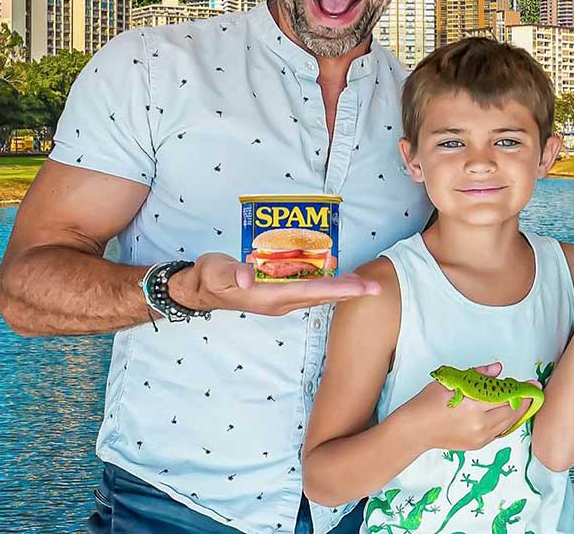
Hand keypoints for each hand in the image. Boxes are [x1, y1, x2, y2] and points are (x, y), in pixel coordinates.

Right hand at [171, 253, 381, 316]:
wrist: (198, 290)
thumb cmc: (208, 278)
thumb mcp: (215, 271)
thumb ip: (231, 273)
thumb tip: (247, 276)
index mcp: (271, 297)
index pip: (312, 292)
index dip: (339, 289)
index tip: (362, 288)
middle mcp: (280, 302)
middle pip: (321, 297)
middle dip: (349, 292)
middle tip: (376, 287)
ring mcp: (280, 300)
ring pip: (318, 295)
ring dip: (341, 290)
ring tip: (364, 284)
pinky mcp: (278, 294)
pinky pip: (309, 292)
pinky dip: (327, 286)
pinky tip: (338, 280)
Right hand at [400, 363, 526, 450]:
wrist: (415, 430)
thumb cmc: (428, 402)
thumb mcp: (450, 382)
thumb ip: (477, 375)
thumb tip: (498, 369)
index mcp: (472, 405)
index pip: (505, 396)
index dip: (521, 390)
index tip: (532, 384)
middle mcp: (479, 424)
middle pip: (511, 412)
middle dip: (524, 401)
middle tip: (533, 391)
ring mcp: (479, 437)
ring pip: (507, 424)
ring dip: (518, 412)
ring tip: (524, 401)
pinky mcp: (477, 445)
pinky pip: (498, 432)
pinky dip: (506, 422)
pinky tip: (509, 413)